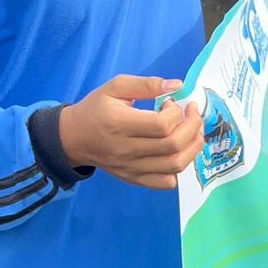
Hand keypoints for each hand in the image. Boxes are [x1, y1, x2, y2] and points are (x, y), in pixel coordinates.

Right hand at [58, 75, 203, 189]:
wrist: (74, 138)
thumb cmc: (96, 108)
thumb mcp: (115, 87)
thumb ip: (146, 84)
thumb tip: (177, 85)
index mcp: (120, 124)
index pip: (162, 125)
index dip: (176, 112)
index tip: (171, 102)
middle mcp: (126, 150)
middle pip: (173, 145)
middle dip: (192, 126)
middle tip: (191, 113)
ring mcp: (131, 168)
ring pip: (175, 165)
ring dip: (193, 147)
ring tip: (193, 131)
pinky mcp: (134, 179)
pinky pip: (165, 182)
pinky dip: (179, 168)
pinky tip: (178, 151)